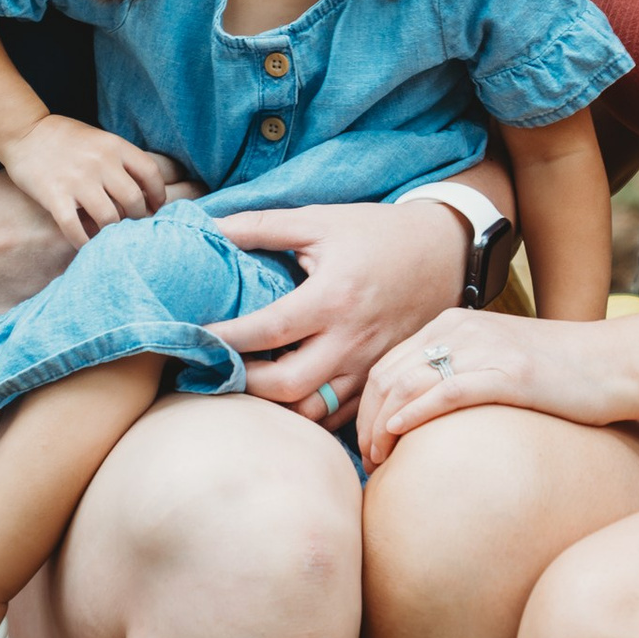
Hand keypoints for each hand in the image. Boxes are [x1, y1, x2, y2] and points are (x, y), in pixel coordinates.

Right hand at [0, 116, 179, 244]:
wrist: (23, 131)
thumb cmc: (65, 137)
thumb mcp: (99, 139)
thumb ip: (120, 160)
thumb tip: (144, 192)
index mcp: (114, 146)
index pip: (151, 173)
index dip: (158, 195)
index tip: (155, 207)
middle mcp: (100, 162)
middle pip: (133, 200)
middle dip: (137, 218)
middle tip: (133, 226)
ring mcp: (77, 180)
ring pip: (109, 219)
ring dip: (113, 232)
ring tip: (111, 236)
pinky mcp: (55, 195)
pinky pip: (76, 228)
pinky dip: (83, 242)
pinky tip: (85, 245)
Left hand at [206, 199, 472, 425]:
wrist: (445, 251)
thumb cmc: (377, 233)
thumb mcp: (320, 221)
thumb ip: (262, 226)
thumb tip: (208, 225)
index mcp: (334, 297)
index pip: (267, 331)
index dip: (224, 339)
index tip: (193, 338)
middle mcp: (352, 339)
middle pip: (287, 386)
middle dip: (244, 384)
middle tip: (218, 368)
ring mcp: (369, 365)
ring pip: (314, 411)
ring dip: (275, 406)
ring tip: (248, 385)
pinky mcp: (380, 379)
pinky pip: (340, 416)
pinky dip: (307, 413)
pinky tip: (284, 395)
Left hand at [355, 304, 630, 466]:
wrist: (613, 364)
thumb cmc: (558, 372)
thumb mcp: (497, 360)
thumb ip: (458, 373)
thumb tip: (420, 416)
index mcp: (453, 324)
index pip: (388, 363)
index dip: (367, 408)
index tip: (368, 445)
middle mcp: (461, 329)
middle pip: (388, 375)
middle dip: (367, 422)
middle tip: (369, 462)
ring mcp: (484, 348)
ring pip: (408, 383)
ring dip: (382, 426)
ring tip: (380, 461)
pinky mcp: (508, 373)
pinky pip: (446, 391)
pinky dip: (415, 414)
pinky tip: (400, 436)